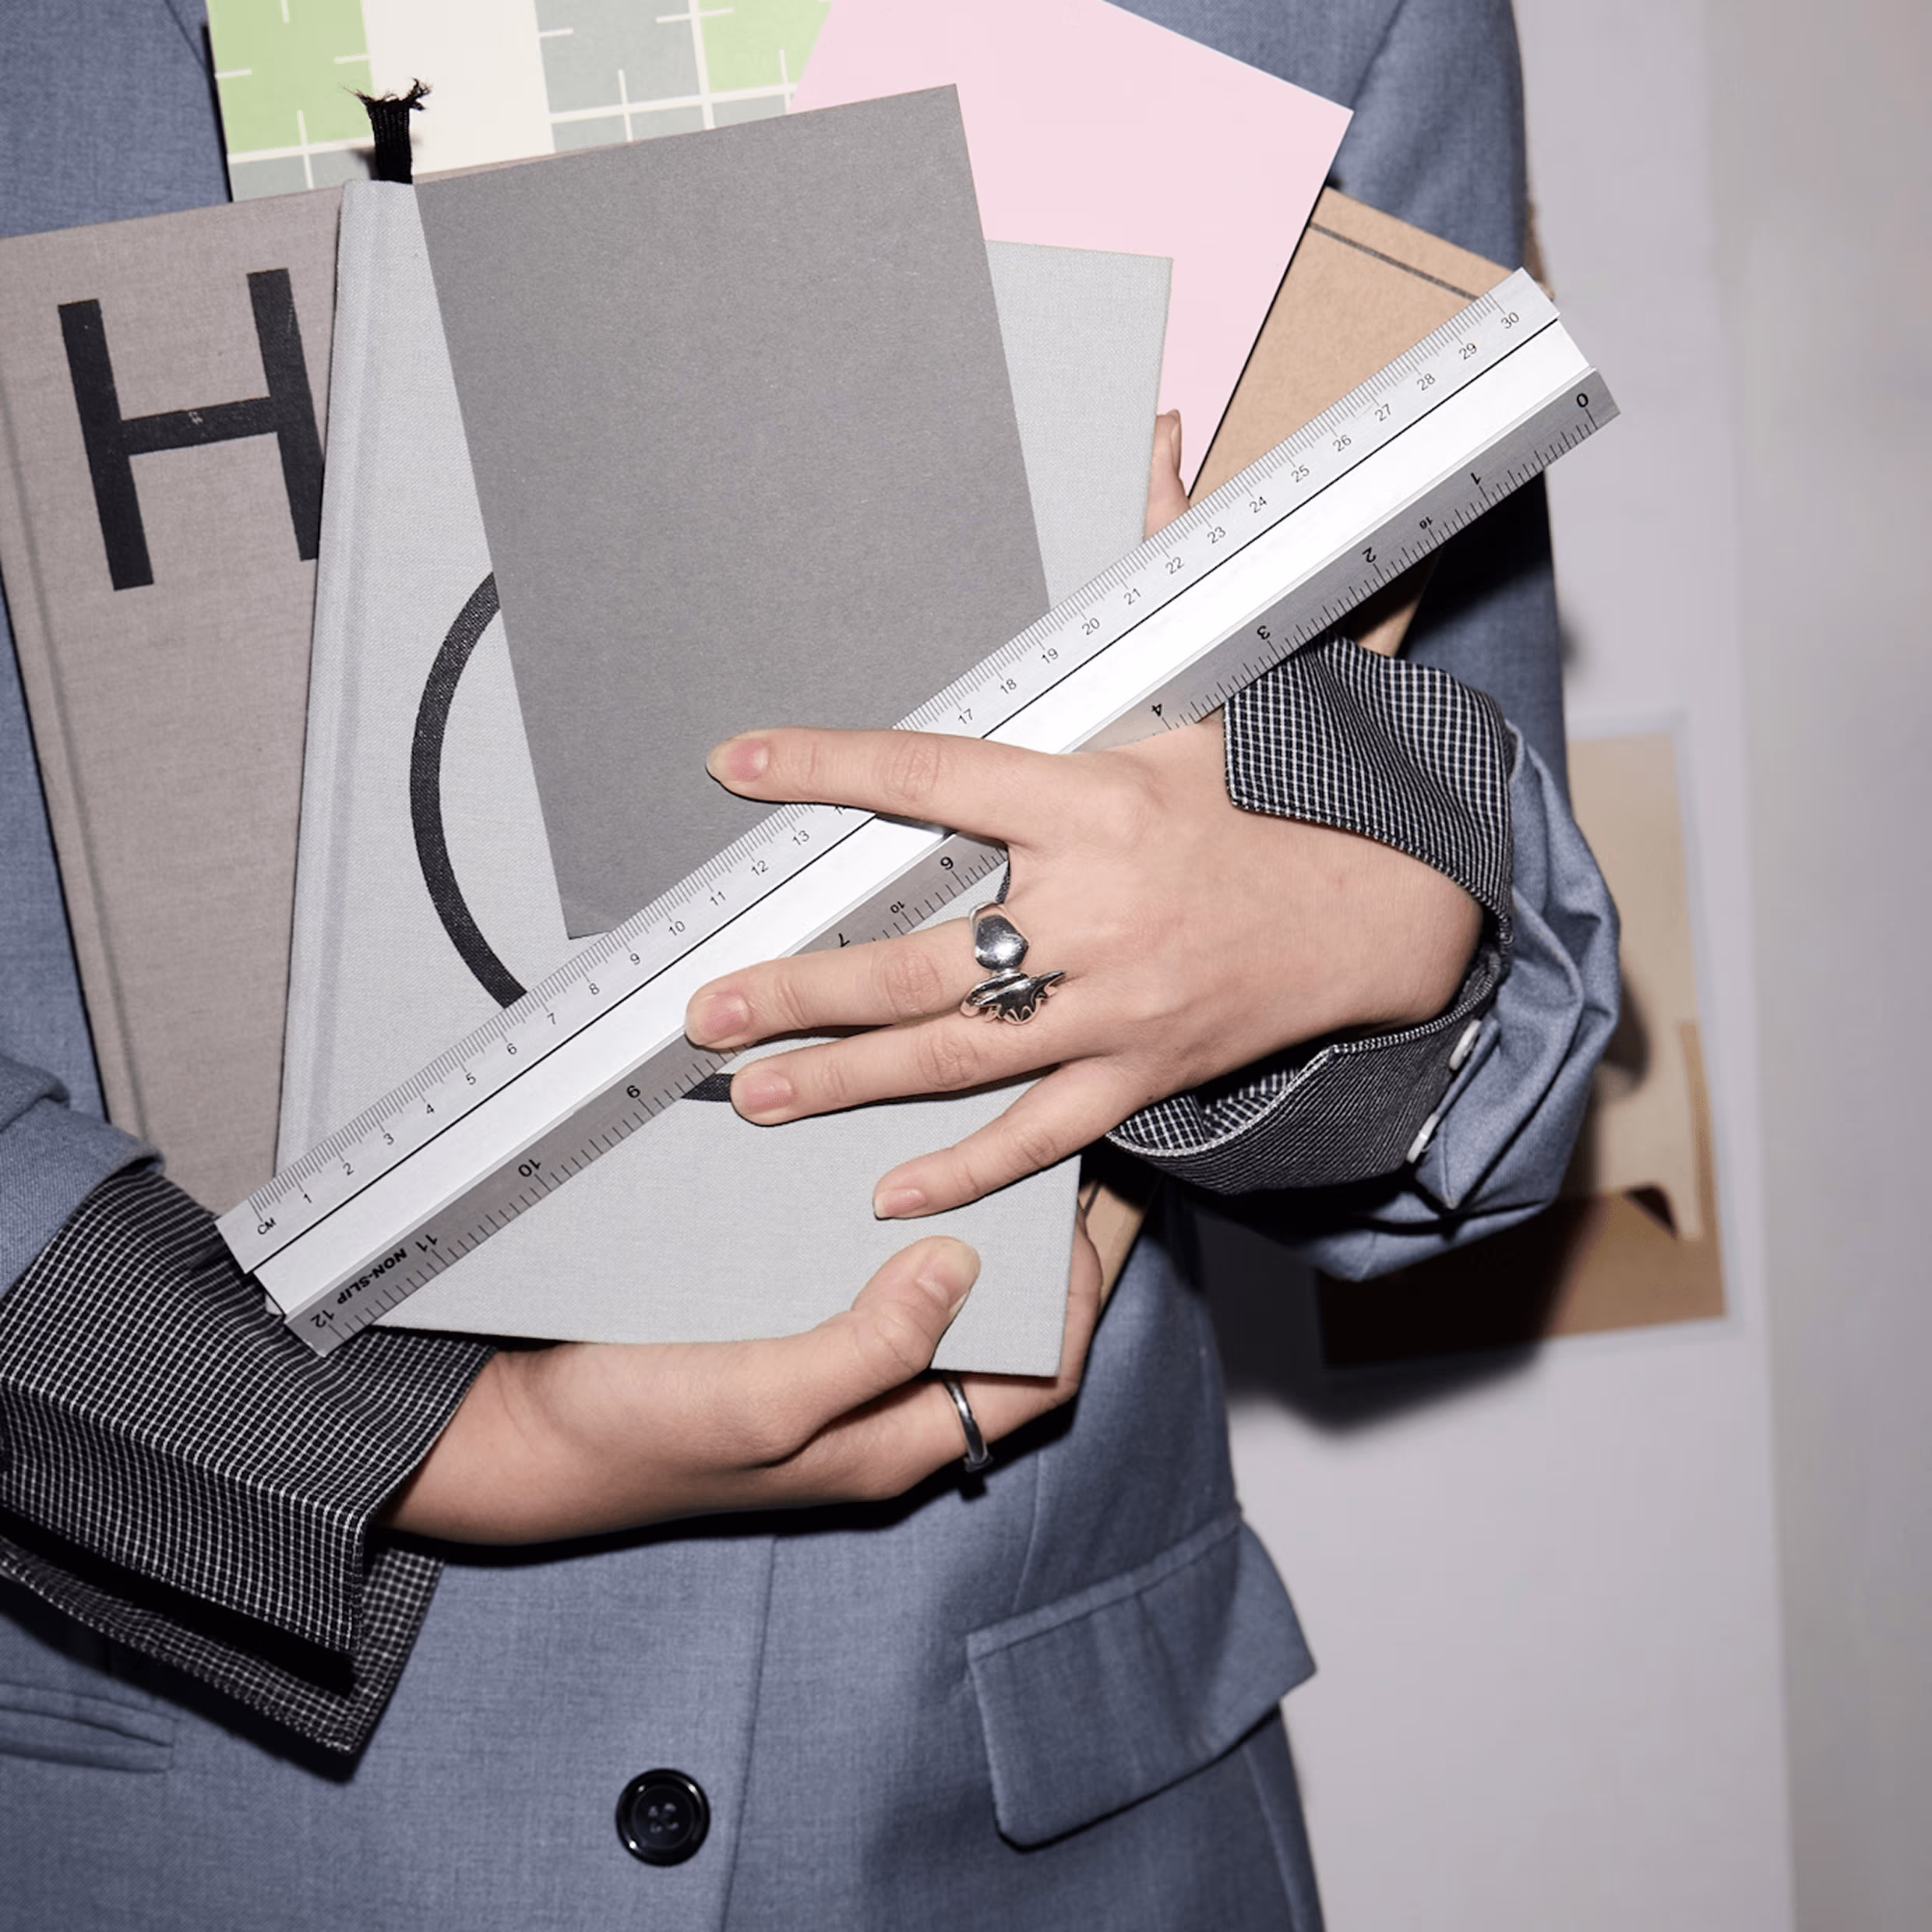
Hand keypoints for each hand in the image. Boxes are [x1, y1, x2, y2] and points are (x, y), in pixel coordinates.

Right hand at [386, 1221, 1100, 1542]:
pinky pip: (868, 1271)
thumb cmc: (634, 1438)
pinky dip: (897, 1219)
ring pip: (942, 1293)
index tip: (1099, 1205)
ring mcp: (832, 1362)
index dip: (1083, 1292)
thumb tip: (962, 1270)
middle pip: (1004, 1328)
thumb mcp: (763, 1403)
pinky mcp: (784, 1324)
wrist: (515, 1432)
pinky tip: (890, 1161)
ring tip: (998, 1140)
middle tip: (1071, 1154)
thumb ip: (870, 1348)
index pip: (1039, 1373)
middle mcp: (877, 1405)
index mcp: (892, 1442)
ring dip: (977, 1225)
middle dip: (1048, 1248)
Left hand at [684, 718, 1479, 1217]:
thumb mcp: (1170, 740)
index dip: (827, 768)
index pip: (930, 780)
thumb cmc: (1270, 814)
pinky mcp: (1142, 1072)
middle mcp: (1096, 914)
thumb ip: (1062, 741)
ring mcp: (1117, 1007)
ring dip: (846, 1079)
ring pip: (957, 1057)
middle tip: (710, 1011)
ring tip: (758, 1092)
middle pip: (917, 962)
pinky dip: (964, 1169)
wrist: (1378, 905)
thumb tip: (967, 729)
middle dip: (799, 989)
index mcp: (1093, 808)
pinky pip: (1040, 1134)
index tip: (739, 765)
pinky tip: (890, 1191)